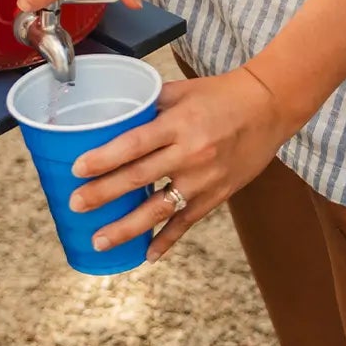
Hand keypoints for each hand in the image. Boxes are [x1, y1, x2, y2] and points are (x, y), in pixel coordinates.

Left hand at [68, 67, 289, 261]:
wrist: (269, 109)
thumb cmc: (221, 95)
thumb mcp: (181, 90)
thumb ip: (148, 102)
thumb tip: (112, 111)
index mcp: (179, 124)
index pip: (134, 144)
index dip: (104, 158)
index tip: (77, 169)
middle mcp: (191, 153)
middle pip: (140, 178)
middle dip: (104, 194)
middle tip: (76, 206)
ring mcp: (205, 179)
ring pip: (160, 208)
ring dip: (127, 227)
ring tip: (99, 240)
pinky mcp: (217, 195)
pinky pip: (187, 222)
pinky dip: (166, 240)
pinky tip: (146, 255)